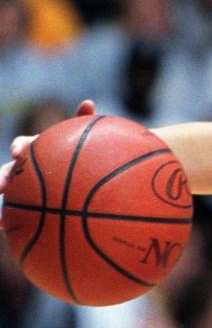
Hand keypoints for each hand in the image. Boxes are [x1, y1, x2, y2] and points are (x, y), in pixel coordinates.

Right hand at [0, 100, 94, 219]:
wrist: (84, 182)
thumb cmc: (82, 154)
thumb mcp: (82, 140)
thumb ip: (81, 124)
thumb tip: (87, 101)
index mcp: (38, 150)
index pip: (24, 145)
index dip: (20, 147)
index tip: (19, 152)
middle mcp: (26, 168)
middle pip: (9, 171)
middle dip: (2, 177)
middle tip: (1, 185)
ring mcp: (24, 187)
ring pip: (9, 191)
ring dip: (1, 196)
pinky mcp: (24, 204)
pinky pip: (13, 212)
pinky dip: (5, 218)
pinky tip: (3, 225)